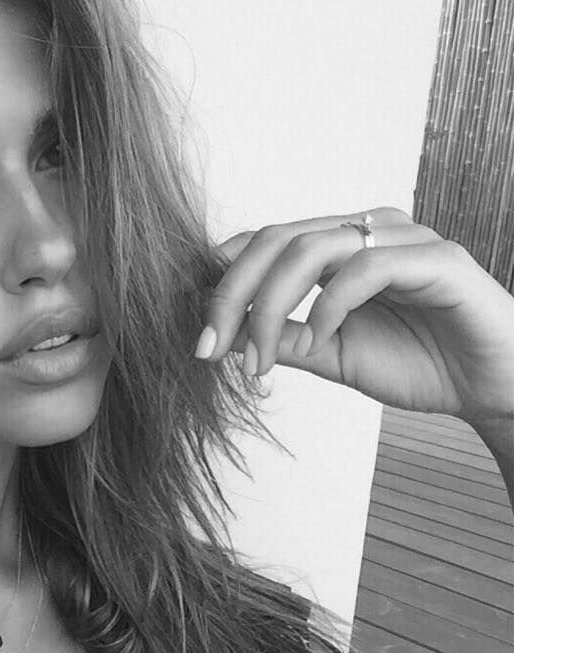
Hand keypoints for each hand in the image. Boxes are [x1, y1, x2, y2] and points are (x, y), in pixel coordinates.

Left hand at [196, 207, 512, 422]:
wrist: (487, 387)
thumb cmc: (417, 363)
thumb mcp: (329, 355)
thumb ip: (281, 338)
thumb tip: (223, 333)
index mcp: (338, 249)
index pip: (265, 244)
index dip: (222, 282)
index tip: (198, 334)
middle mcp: (365, 233)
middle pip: (275, 239)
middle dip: (231, 296)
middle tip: (210, 348)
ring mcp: (401, 240)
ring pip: (311, 248)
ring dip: (271, 306)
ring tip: (260, 360)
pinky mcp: (436, 259)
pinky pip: (366, 267)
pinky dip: (330, 306)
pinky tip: (318, 340)